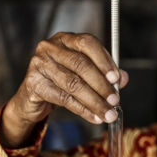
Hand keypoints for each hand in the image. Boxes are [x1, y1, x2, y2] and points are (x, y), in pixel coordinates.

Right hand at [0, 32, 127, 147]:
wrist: (34, 97)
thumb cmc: (62, 81)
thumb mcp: (85, 75)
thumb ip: (104, 74)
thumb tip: (123, 79)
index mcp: (66, 39)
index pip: (87, 43)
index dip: (104, 61)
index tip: (116, 78)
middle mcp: (50, 47)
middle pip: (81, 65)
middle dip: (101, 85)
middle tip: (115, 100)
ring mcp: (39, 64)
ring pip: (73, 84)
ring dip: (95, 101)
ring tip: (108, 113)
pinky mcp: (33, 83)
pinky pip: (63, 98)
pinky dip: (82, 110)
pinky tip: (94, 117)